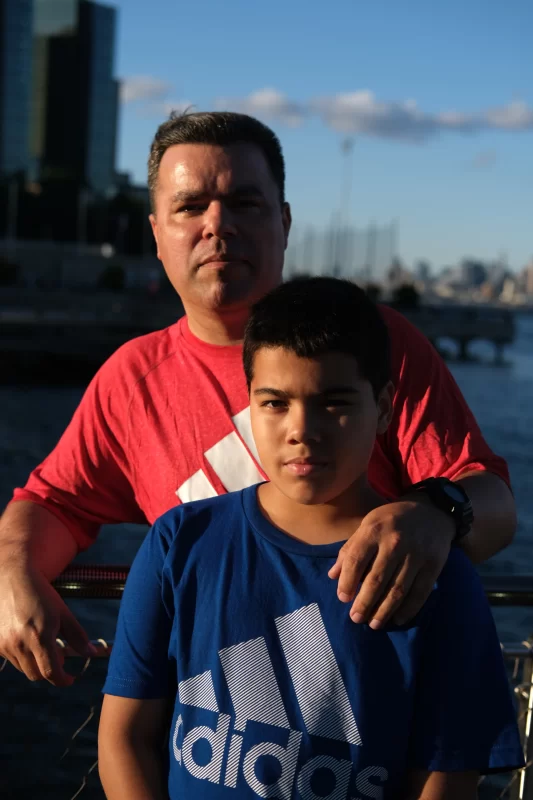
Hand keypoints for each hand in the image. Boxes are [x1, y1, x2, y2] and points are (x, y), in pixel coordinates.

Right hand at [0, 562, 96, 685]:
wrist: (11, 578)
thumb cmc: (40, 594)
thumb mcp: (63, 613)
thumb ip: (77, 636)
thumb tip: (91, 653)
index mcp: (40, 637)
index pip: (51, 672)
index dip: (63, 680)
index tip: (70, 679)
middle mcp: (20, 644)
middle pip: (37, 674)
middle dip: (51, 671)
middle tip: (60, 658)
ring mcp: (5, 645)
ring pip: (24, 668)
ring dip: (36, 664)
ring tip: (44, 645)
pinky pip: (12, 659)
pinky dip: (23, 657)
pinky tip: (28, 640)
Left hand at [328, 499, 454, 627]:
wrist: (432, 510)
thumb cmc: (392, 520)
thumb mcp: (367, 525)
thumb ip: (349, 549)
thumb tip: (333, 576)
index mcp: (374, 530)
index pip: (356, 561)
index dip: (347, 582)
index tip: (343, 598)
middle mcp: (394, 542)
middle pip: (376, 580)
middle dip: (364, 603)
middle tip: (356, 618)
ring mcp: (416, 554)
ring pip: (397, 590)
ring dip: (384, 611)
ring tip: (374, 623)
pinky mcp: (433, 565)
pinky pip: (420, 593)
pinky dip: (408, 610)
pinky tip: (397, 619)